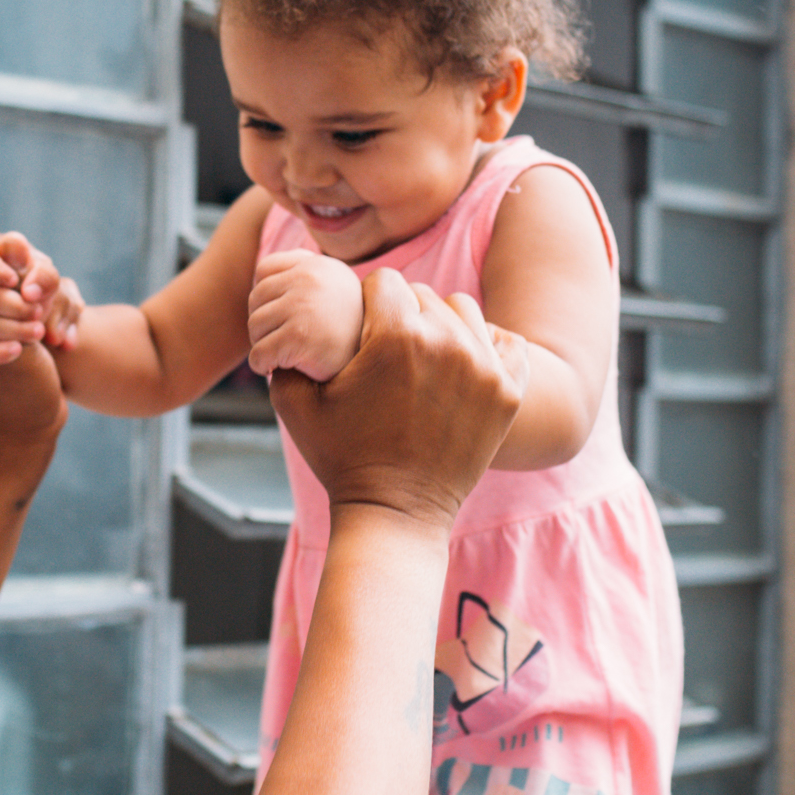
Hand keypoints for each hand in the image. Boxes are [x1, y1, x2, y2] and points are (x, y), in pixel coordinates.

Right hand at [0, 232, 84, 365]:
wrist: (36, 319)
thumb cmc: (40, 290)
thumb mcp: (50, 281)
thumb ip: (44, 276)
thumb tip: (29, 292)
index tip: (14, 279)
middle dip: (12, 305)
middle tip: (38, 312)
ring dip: (10, 329)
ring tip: (38, 333)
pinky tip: (17, 350)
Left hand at [246, 249, 362, 381]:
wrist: (377, 368)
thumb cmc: (348, 333)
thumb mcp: (333, 291)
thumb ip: (304, 276)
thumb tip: (259, 277)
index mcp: (317, 265)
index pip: (264, 269)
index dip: (266, 297)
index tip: (283, 317)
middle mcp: (309, 278)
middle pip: (256, 298)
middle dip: (263, 324)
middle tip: (284, 342)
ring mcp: (303, 306)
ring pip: (254, 325)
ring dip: (263, 345)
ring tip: (287, 353)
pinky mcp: (298, 337)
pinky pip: (259, 353)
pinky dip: (262, 365)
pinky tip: (279, 368)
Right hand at [270, 271, 525, 528]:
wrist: (396, 513)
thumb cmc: (341, 458)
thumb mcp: (294, 404)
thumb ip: (285, 354)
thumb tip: (289, 322)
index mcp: (395, 336)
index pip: (385, 281)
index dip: (367, 302)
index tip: (363, 330)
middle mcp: (446, 342)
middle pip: (424, 294)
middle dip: (403, 315)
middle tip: (390, 353)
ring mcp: (484, 367)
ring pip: (464, 311)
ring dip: (444, 325)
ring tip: (425, 358)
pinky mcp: (508, 392)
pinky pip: (507, 341)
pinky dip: (488, 347)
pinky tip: (463, 369)